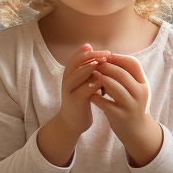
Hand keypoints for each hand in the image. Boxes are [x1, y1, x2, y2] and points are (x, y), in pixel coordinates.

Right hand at [37, 44, 108, 166]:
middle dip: (91, 56)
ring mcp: (68, 91)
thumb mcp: (84, 83)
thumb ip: (88, 71)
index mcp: (69, 74)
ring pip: (76, 75)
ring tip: (102, 63)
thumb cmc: (82, 101)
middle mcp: (66, 80)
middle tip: (106, 54)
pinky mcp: (74, 101)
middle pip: (75, 63)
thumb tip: (99, 54)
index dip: (89, 52)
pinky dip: (92, 84)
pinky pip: (82, 90)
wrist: (72, 123)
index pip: (77, 57)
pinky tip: (102, 81)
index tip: (105, 50)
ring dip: (89, 67)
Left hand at [90, 53, 163, 166]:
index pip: (133, 64)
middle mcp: (140, 94)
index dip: (118, 58)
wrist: (138, 131)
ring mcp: (130, 105)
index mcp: (144, 84)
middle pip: (121, 73)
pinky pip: (104, 103)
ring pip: (113, 86)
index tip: (106, 56)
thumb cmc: (133, 105)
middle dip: (106, 66)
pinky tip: (90, 93)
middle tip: (94, 64)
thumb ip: (127, 75)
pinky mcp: (120, 116)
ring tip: (91, 75)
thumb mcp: (136, 89)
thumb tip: (109, 56)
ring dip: (99, 79)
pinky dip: (95, 96)